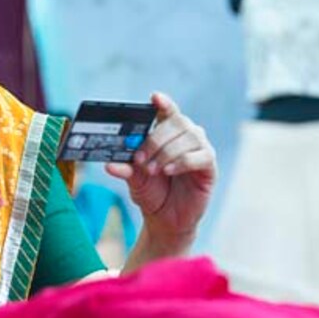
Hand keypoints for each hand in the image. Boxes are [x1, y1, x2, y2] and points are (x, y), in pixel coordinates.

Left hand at [106, 92, 216, 249]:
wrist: (165, 219)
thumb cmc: (151, 192)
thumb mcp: (134, 179)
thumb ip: (125, 169)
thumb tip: (109, 165)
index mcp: (166, 132)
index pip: (167, 111)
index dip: (163, 103)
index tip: (155, 98)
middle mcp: (185, 135)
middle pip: (176, 123)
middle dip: (155, 140)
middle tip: (141, 159)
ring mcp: (200, 149)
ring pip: (187, 138)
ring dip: (166, 153)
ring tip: (153, 170)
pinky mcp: (209, 166)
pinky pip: (200, 156)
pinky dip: (182, 162)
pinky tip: (169, 171)